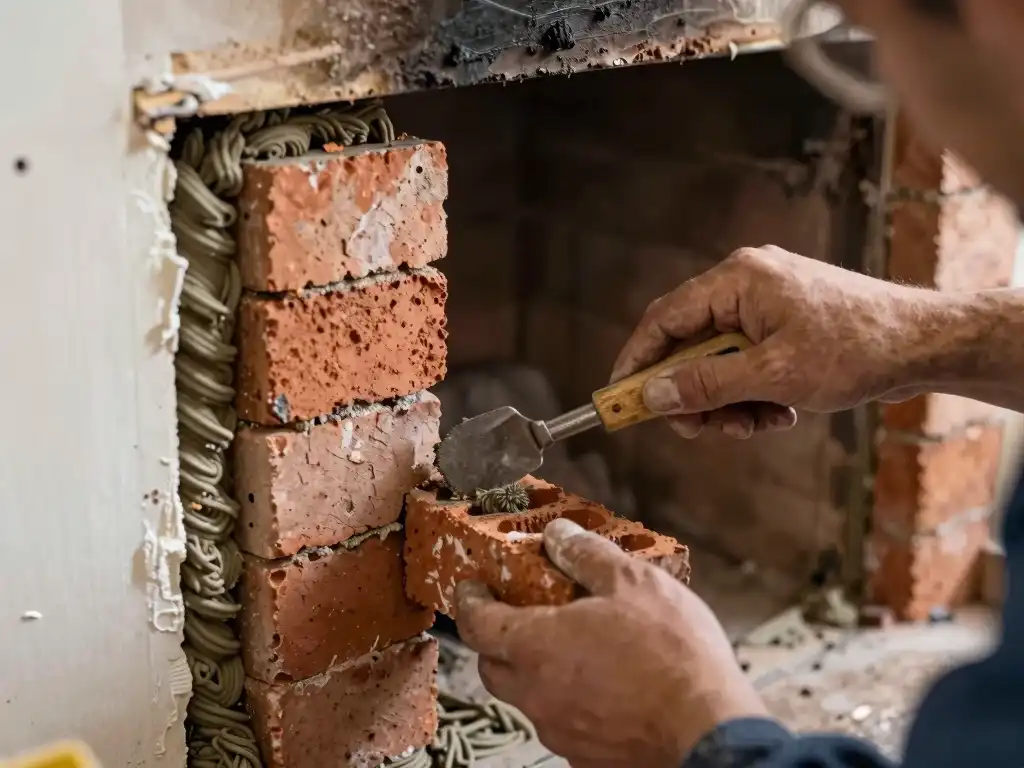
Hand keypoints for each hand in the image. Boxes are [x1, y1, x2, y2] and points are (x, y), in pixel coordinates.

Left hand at [454, 518, 767, 767]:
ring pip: (528, 697)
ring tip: (572, 646)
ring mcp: (560, 731)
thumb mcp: (631, 582)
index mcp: (535, 646)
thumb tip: (558, 536)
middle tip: (517, 613)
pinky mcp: (587, 756)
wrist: (709, 731)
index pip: (476, 623)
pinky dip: (569, 700)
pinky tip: (602, 685)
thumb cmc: (671, 654)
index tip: (471, 587)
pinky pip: (563, 722)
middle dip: (496, 638)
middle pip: (493, 665)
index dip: (469, 601)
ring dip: (535, 670)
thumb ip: (586, 554)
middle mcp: (537, 694)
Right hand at [611, 246, 933, 439]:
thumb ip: (706, 384)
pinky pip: (747, 360)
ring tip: (758, 424)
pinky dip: (753, 392)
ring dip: (728, 401)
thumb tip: (653, 395)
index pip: (663, 319)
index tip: (620, 399)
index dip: (636, 361)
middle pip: (690, 344)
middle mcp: (746, 283)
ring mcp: (767, 301)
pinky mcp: (785, 321)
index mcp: (737, 280)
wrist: (925, 343)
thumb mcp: (773, 376)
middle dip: (694, 394)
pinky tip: (780, 412)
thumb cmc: (856, 349)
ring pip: (719, 360)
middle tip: (703, 430)